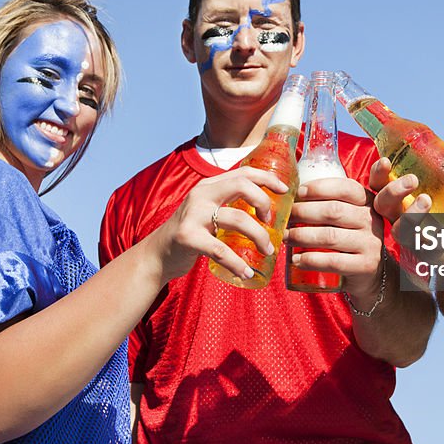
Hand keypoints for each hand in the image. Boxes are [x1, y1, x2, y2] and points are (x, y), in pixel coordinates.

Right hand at [151, 167, 287, 283]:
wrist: (157, 255)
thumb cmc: (191, 234)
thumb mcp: (208, 211)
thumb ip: (229, 205)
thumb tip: (268, 212)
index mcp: (209, 186)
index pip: (243, 172)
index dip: (267, 178)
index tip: (285, 190)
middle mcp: (201, 195)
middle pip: (242, 185)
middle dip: (264, 202)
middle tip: (271, 222)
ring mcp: (193, 215)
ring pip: (238, 218)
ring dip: (259, 236)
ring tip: (267, 250)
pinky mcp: (187, 237)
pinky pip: (220, 249)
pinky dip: (237, 262)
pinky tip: (246, 272)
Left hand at [285, 177, 383, 301]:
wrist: (369, 271)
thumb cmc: (347, 236)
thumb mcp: (346, 214)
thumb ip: (327, 200)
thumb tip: (288, 193)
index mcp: (366, 201)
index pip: (344, 188)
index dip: (319, 188)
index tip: (298, 193)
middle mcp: (371, 219)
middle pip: (333, 211)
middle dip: (303, 212)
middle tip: (285, 218)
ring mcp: (371, 243)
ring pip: (330, 236)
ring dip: (301, 236)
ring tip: (286, 238)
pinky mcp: (366, 266)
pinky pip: (333, 261)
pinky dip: (311, 260)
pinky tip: (296, 259)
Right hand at [368, 157, 432, 251]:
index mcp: (397, 196)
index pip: (378, 183)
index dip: (378, 172)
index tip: (386, 161)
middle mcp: (397, 215)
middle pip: (383, 204)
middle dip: (393, 190)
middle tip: (412, 180)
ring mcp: (409, 236)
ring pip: (400, 229)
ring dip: (411, 215)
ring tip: (427, 200)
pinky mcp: (425, 254)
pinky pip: (424, 250)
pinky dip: (432, 241)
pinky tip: (443, 234)